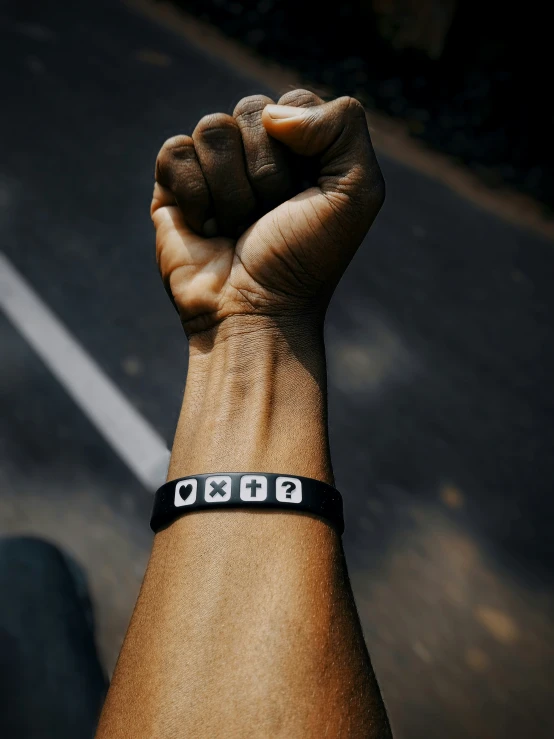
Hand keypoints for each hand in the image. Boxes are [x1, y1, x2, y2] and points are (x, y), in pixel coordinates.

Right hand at [151, 89, 384, 337]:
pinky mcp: (173, 184)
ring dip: (231, 192)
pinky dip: (195, 197)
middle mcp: (256, 151)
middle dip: (266, 174)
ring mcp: (214, 166)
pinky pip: (175, 151)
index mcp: (303, 148)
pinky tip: (206, 229)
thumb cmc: (305, 258)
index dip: (301, 149)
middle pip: (252, 110)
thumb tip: (271, 113)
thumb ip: (344, 126)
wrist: (255, 312)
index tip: (304, 197)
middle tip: (269, 218)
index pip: (292, 102)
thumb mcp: (356, 193)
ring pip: (211, 128)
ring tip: (237, 229)